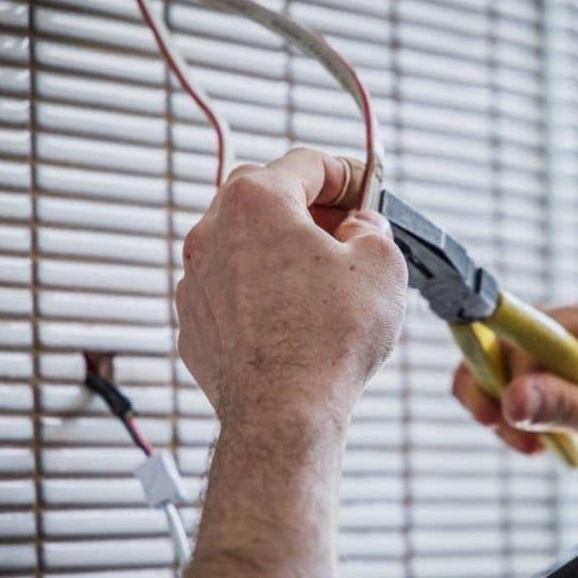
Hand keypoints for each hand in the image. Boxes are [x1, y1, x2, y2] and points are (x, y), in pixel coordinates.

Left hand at [176, 148, 407, 429]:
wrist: (284, 414)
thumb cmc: (328, 341)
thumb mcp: (382, 264)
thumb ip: (372, 227)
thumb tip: (358, 228)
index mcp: (256, 202)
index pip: (307, 164)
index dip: (347, 175)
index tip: (364, 192)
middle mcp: (212, 232)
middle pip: (266, 198)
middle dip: (310, 209)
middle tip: (346, 233)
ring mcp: (196, 280)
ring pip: (245, 246)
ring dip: (282, 253)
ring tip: (324, 285)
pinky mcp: (194, 323)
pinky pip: (231, 290)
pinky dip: (260, 293)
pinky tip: (294, 320)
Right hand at [452, 289, 577, 476]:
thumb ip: (565, 407)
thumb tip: (509, 399)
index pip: (531, 331)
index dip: (505, 370)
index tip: (493, 414)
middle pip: (520, 345)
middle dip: (508, 394)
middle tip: (517, 442)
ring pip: (525, 366)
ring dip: (520, 408)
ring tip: (538, 447)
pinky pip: (544, 380)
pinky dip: (538, 411)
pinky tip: (553, 440)